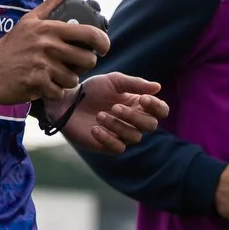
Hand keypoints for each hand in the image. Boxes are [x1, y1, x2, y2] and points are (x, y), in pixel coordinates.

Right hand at [0, 0, 111, 104]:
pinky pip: (59, 93)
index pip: (90, 33)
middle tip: (72, 65)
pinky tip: (42, 86)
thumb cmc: (10, 45)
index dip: (104, 42)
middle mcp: (49, 46)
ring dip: (65, 81)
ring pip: (74, 79)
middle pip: (88, 60)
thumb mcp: (31, 20)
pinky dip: (53, 93)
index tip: (103, 48)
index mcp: (50, 29)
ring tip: (52, 75)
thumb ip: (53, 2)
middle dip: (83, 66)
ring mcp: (43, 66)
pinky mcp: (36, 84)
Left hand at [52, 72, 169, 153]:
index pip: (160, 110)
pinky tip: (94, 128)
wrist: (68, 102)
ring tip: (99, 115)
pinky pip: (118, 148)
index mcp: (139, 104)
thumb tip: (158, 87)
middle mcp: (134, 121)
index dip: (156, 106)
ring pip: (134, 137)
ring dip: (118, 125)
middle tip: (115, 107)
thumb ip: (135, 83)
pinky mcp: (108, 146)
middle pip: (150, 125)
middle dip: (134, 116)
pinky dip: (107, 138)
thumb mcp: (113, 81)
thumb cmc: (92, 90)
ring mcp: (122, 134)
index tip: (143, 99)